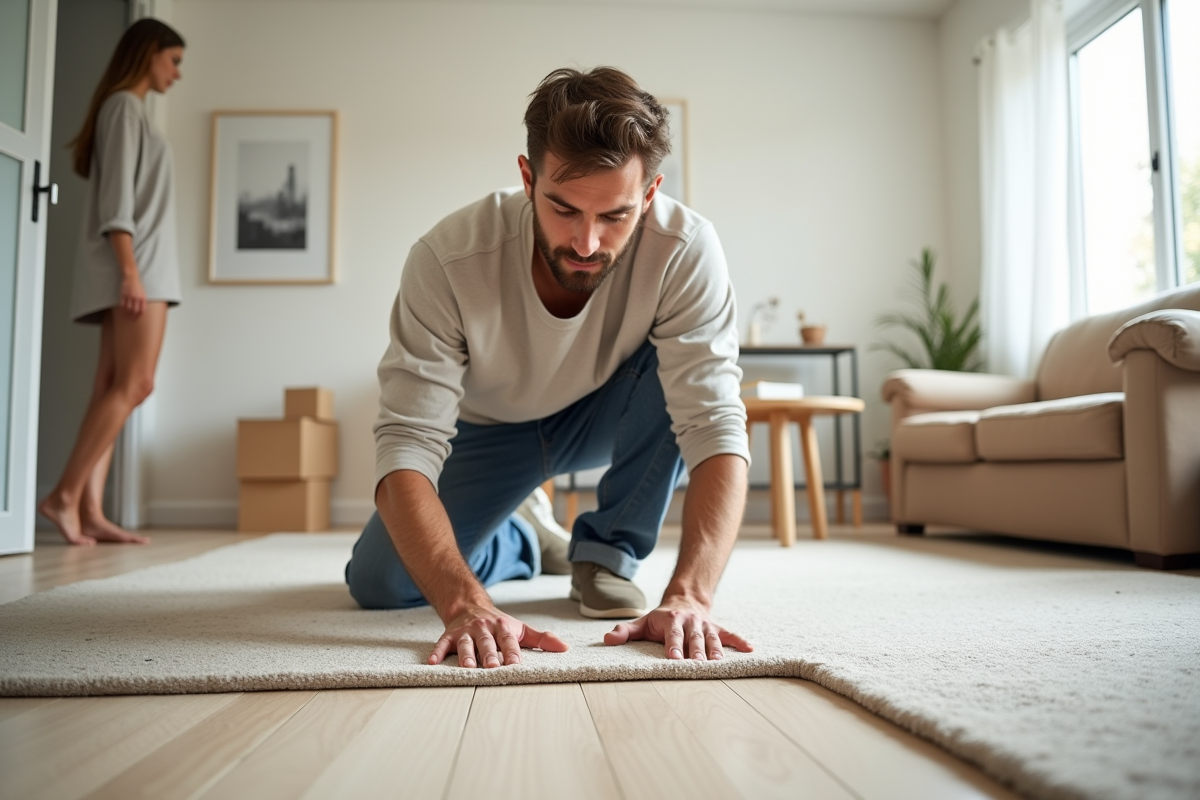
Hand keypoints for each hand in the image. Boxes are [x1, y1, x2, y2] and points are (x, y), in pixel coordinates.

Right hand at [120, 271, 145, 317]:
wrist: (131, 278)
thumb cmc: (138, 286)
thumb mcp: (143, 293)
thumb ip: (142, 301)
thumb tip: (141, 309)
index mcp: (142, 298)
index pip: (142, 310)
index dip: (140, 315)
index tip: (138, 318)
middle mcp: (136, 298)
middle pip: (135, 311)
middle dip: (133, 316)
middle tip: (132, 318)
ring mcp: (129, 297)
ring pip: (128, 309)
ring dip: (127, 313)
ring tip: (127, 315)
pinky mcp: (123, 295)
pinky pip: (122, 304)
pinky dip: (122, 308)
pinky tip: (123, 309)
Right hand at [429, 603, 568, 667]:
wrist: (469, 606)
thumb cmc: (498, 625)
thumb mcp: (520, 629)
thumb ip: (541, 639)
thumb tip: (565, 648)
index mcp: (502, 628)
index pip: (509, 641)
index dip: (512, 652)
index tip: (516, 665)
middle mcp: (484, 628)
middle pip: (488, 643)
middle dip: (490, 655)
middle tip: (493, 668)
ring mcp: (465, 632)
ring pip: (466, 644)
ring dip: (467, 656)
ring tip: (468, 668)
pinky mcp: (449, 636)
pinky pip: (442, 644)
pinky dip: (437, 652)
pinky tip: (432, 662)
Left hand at [604, 599, 752, 660]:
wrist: (684, 599)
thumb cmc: (659, 618)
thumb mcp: (642, 622)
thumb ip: (625, 631)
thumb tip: (607, 641)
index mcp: (671, 621)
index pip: (672, 636)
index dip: (672, 647)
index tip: (673, 658)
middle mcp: (690, 623)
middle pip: (693, 639)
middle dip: (695, 652)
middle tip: (698, 665)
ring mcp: (705, 626)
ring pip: (712, 639)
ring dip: (716, 651)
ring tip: (719, 664)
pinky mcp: (717, 628)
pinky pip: (730, 635)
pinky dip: (740, 641)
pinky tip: (750, 649)